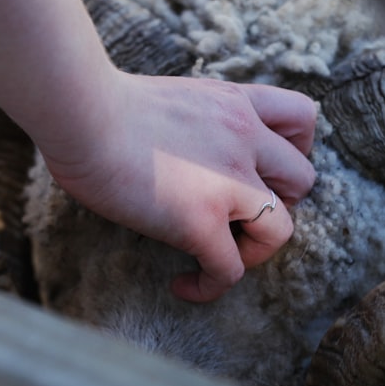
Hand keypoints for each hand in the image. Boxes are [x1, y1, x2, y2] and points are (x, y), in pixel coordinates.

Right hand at [32, 69, 316, 302]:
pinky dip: (211, 287)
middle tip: (239, 215)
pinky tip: (184, 286)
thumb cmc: (97, 103)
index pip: (303, 118)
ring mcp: (229, 181)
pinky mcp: (201, 220)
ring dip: (255, 249)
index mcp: (236, 103)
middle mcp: (244, 138)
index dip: (295, 150)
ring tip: (220, 255)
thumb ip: (195, 123)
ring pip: (282, 230)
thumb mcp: (170, 98)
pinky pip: (230, 271)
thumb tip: (180, 157)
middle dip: (280, 203)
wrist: (80, 110)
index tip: (265, 168)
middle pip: (304, 180)